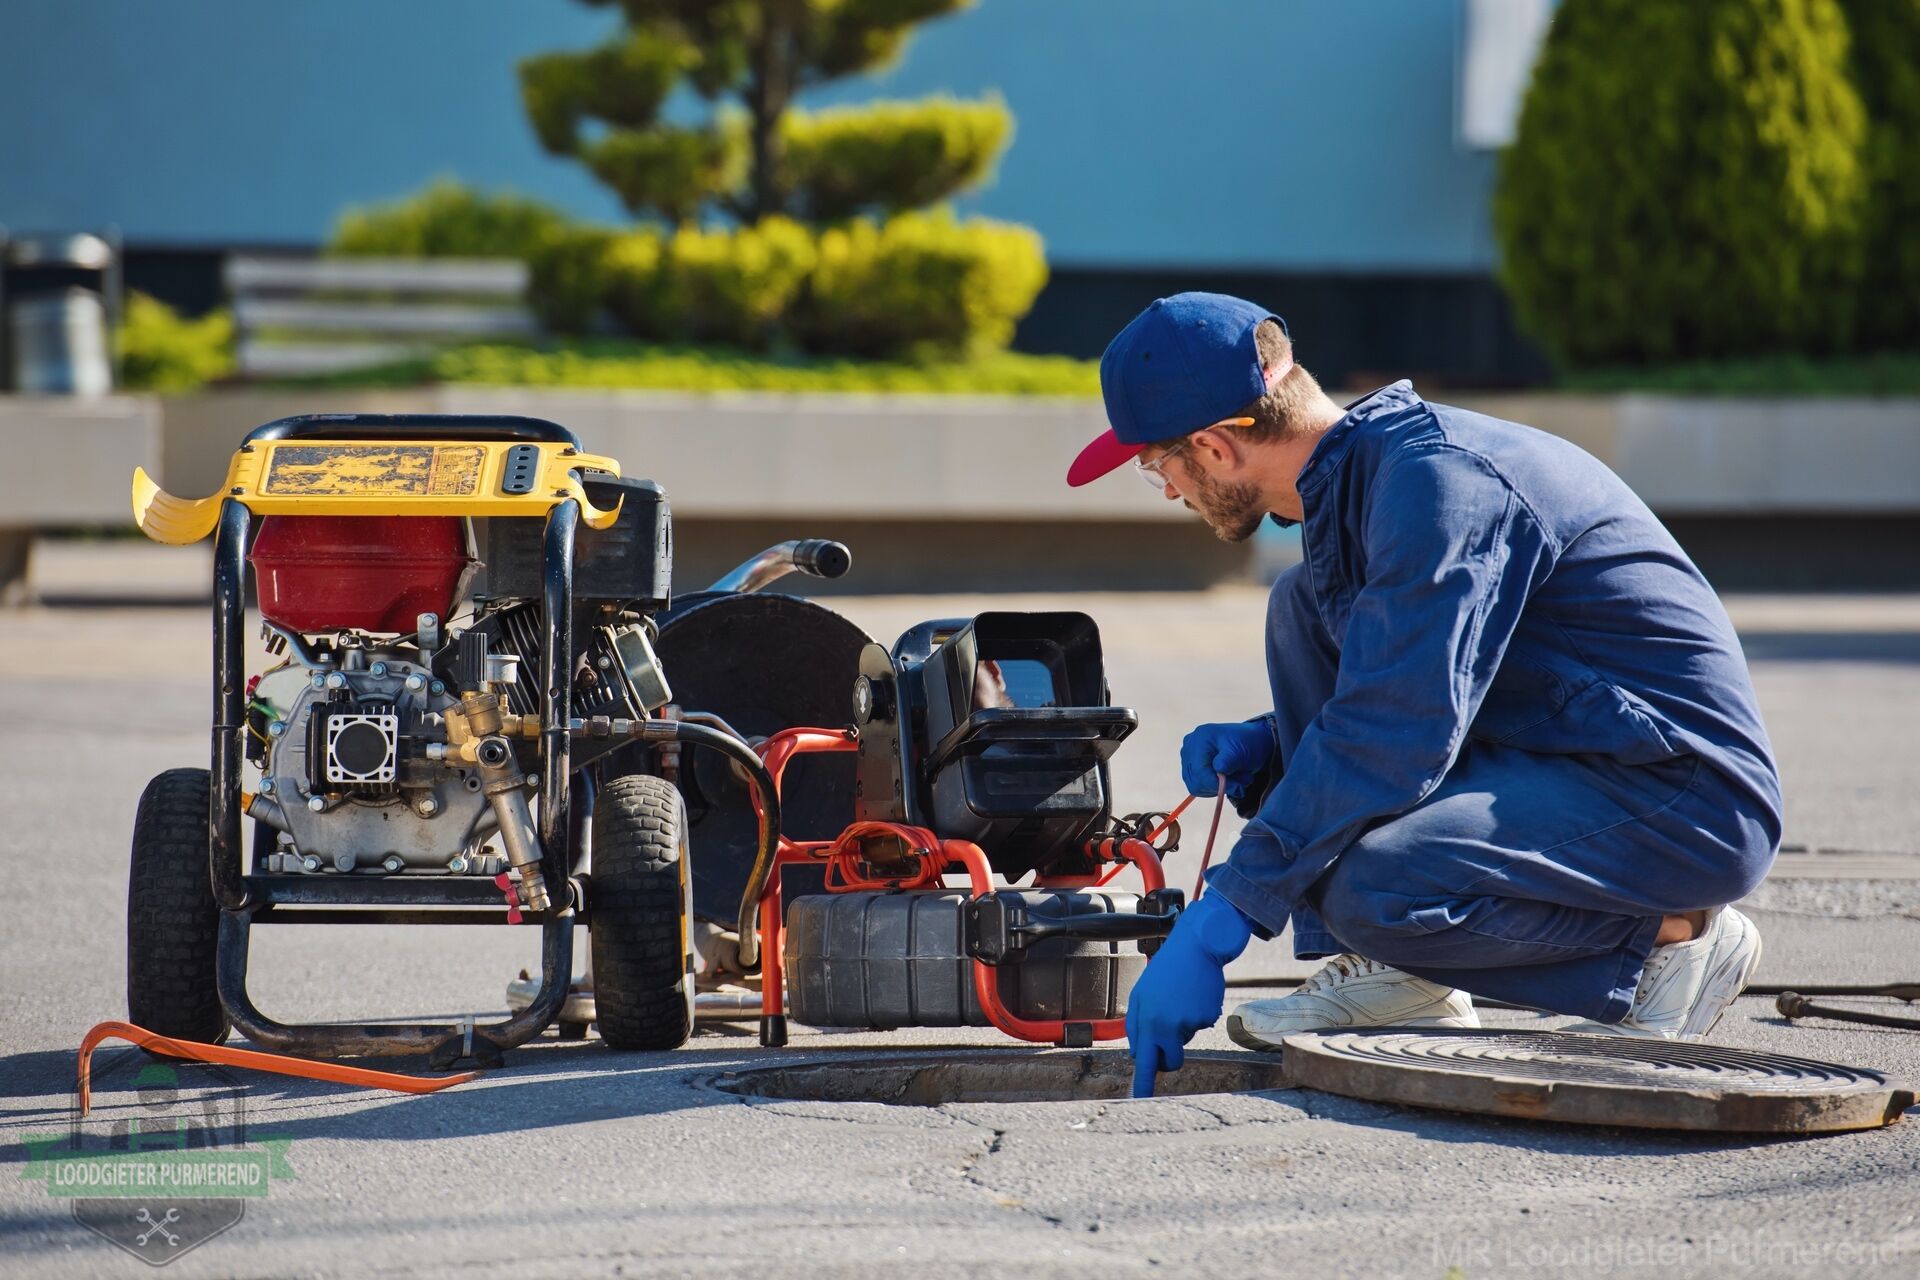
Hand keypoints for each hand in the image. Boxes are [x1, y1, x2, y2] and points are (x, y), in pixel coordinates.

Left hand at [1127, 892, 1254, 1096]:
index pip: (1143, 1060)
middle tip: (1171, 1035)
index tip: (1139, 1100)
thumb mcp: (1142, 994)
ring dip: (1184, 1030)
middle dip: (1170, 1058)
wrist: (1196, 945)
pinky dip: (1198, 1014)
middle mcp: (1165, 1024)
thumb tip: (1141, 1054)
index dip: (1143, 1084)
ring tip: (1181, 1000)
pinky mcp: (1206, 1017)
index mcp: (1146, 1019)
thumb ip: (1138, 1025)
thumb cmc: (1167, 971)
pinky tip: (1195, 994)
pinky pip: (1200, 1026)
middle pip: (1169, 1061)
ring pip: (1185, 1041)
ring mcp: (1187, 1021)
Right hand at [1180, 720, 1272, 798]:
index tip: (1236, 788)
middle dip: (1219, 786)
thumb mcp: (1242, 751)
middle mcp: (1190, 747)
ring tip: (1236, 778)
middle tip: (1239, 783)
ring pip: (1196, 786)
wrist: (1250, 742)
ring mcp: (1189, 757)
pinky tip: (1226, 778)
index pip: (1200, 770)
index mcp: (1201, 738)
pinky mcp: (1192, 767)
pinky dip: (1214, 787)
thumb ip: (1229, 762)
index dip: (1216, 784)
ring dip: (1218, 788)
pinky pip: (1198, 786)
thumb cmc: (1247, 743)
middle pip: (1195, 780)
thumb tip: (1219, 770)